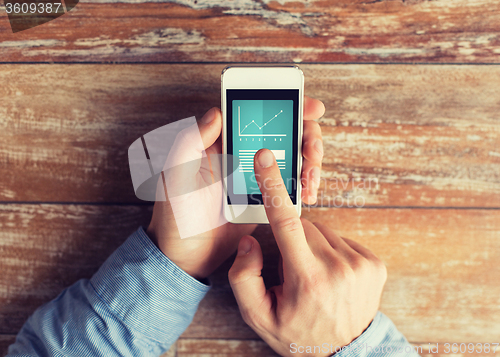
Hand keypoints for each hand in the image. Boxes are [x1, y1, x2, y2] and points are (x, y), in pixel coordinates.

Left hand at [147, 96, 324, 279]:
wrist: (186, 256)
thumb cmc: (175, 215)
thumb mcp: (176, 175)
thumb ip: (190, 142)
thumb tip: (216, 112)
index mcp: (221, 142)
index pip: (256, 113)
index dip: (286, 105)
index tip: (309, 107)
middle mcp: (242, 154)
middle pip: (284, 132)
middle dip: (307, 136)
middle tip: (311, 151)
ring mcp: (257, 176)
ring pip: (293, 157)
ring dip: (310, 163)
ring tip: (310, 181)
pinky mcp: (266, 198)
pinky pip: (291, 185)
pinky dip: (304, 185)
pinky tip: (307, 194)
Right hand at [228, 149, 386, 355]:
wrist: (344, 352)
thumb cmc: (297, 333)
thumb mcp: (258, 315)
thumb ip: (244, 277)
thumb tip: (251, 239)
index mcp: (307, 278)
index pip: (286, 222)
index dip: (273, 186)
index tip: (266, 158)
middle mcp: (338, 266)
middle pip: (303, 225)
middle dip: (292, 240)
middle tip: (292, 269)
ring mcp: (361, 264)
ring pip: (322, 230)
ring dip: (311, 244)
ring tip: (313, 275)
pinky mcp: (374, 263)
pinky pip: (341, 239)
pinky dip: (330, 249)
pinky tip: (330, 273)